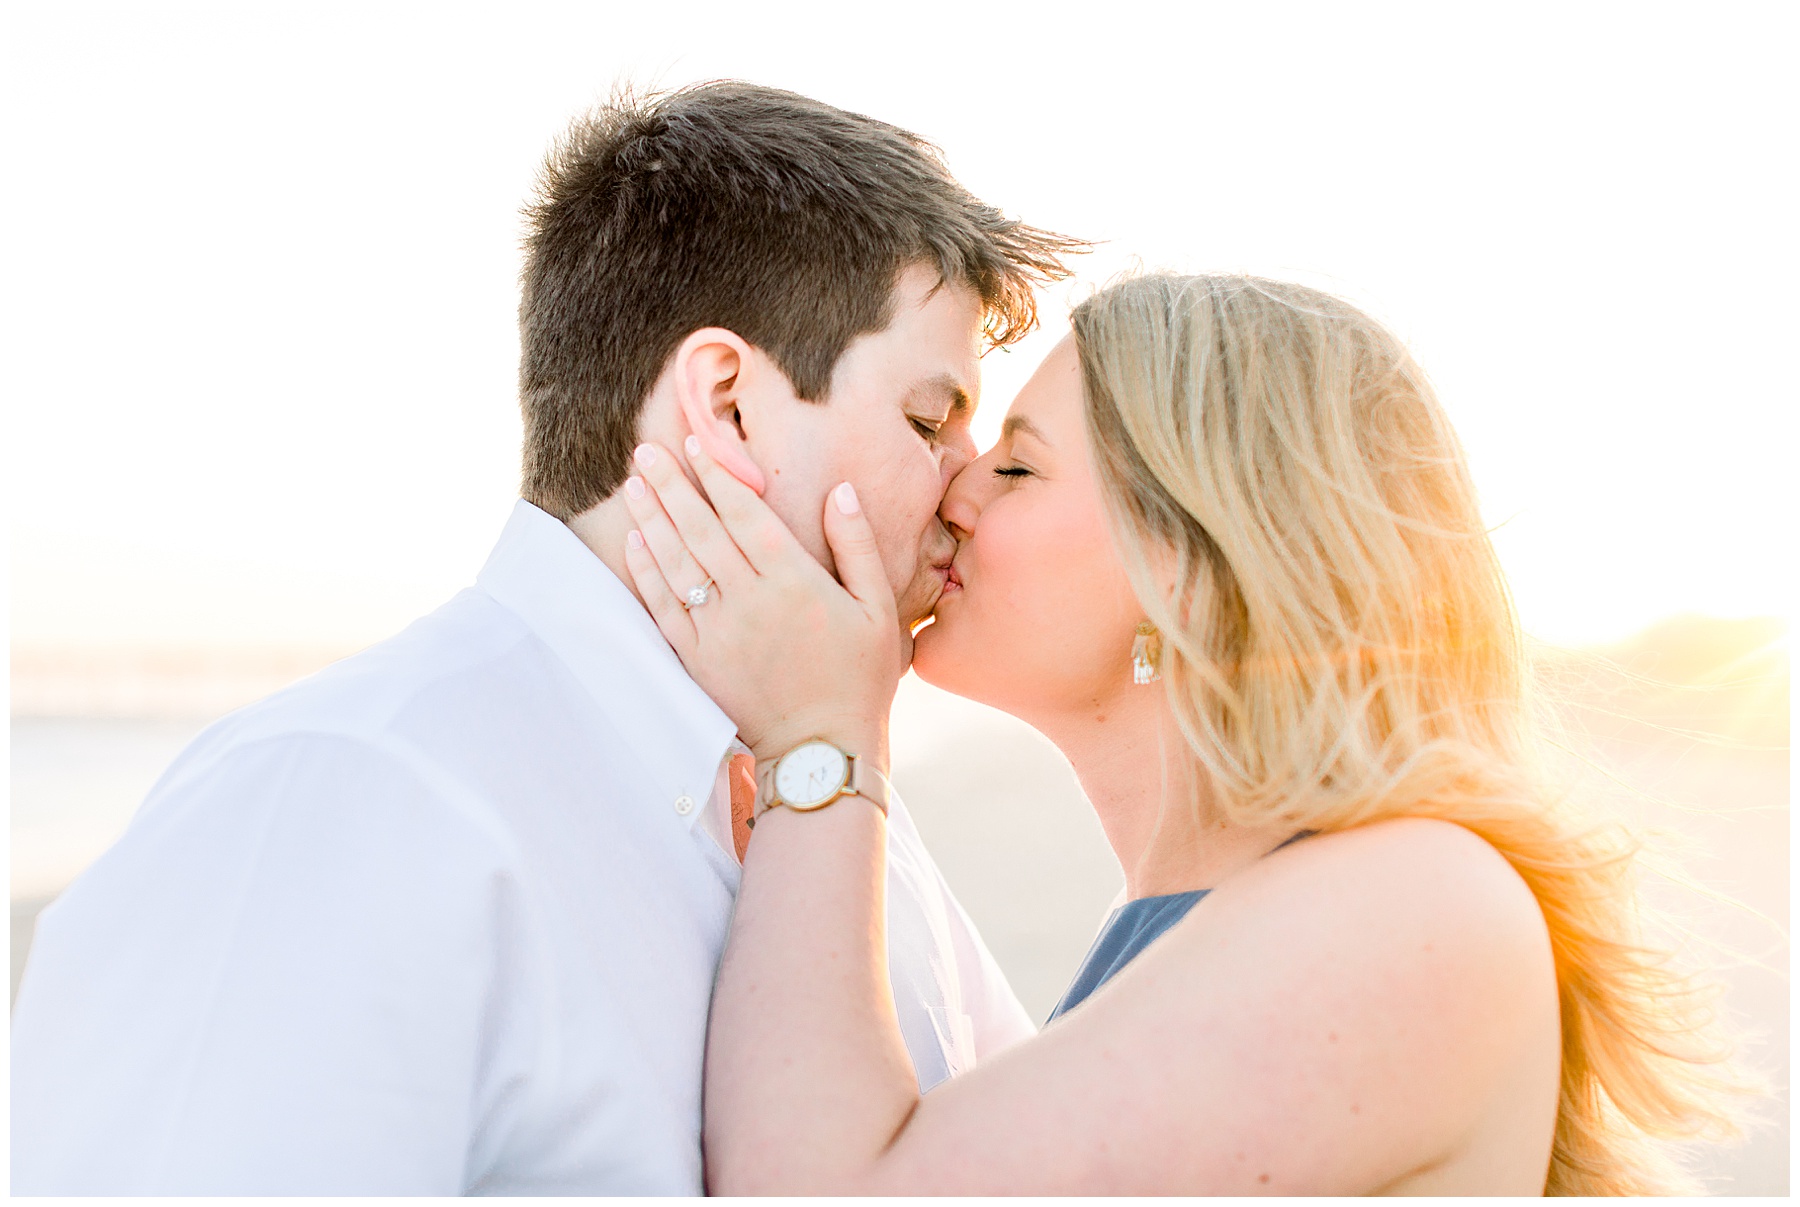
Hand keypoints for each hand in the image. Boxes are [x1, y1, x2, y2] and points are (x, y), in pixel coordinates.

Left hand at [621, 438, 903, 765]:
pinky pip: (663, 608)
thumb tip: (841, 490)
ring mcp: (719, 631)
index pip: (745, 514)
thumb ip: (857, 546)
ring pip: (677, 563)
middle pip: (701, 529)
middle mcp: (750, 600)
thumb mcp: (879, 609)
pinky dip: (646, 573)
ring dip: (651, 520)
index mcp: (794, 581)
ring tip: (633, 485)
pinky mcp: (698, 660)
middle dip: (672, 485)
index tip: (695, 444)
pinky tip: (634, 543)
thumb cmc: (859, 679)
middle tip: (645, 451)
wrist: (821, 751)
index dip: (717, 475)